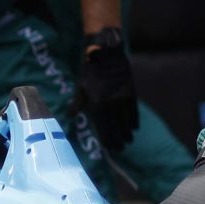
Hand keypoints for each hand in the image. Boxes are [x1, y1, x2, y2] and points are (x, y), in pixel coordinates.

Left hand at [76, 40, 136, 154]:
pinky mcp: (132, 93)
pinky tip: (134, 129)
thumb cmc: (90, 71)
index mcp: (97, 105)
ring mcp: (123, 99)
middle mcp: (111, 105)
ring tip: (128, 141)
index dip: (107, 140)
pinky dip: (134, 121)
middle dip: (119, 141)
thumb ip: (77, 103)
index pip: (104, 129)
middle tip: (121, 149)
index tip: (110, 149)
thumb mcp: (80, 87)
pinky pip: (134, 112)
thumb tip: (70, 115)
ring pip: (127, 122)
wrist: (106, 54)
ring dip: (127, 133)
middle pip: (117, 129)